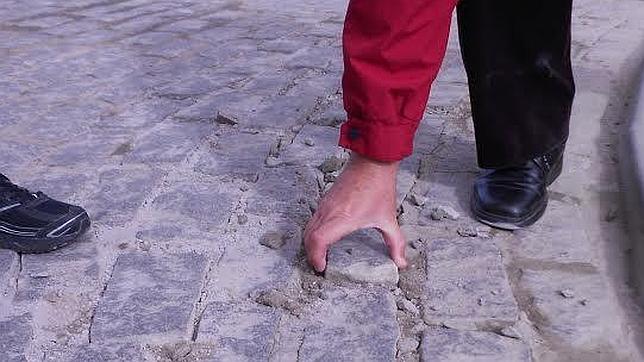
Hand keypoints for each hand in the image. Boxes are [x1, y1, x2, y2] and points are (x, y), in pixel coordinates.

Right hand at [304, 153, 407, 271]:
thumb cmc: (378, 187)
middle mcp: (329, 212)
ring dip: (310, 243)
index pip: (317, 241)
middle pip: (308, 237)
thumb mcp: (388, 218)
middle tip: (319, 265)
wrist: (372, 161)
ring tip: (320, 254)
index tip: (321, 267)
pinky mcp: (326, 199)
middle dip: (311, 254)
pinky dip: (313, 231)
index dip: (315, 257)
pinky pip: (313, 218)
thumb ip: (395, 242)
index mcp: (342, 218)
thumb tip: (401, 261)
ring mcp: (325, 204)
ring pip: (308, 227)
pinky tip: (324, 236)